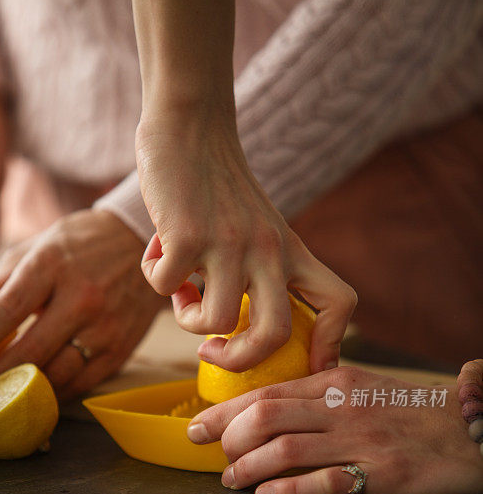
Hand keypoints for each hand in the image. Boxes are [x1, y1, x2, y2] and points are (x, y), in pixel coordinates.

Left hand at [0, 210, 165, 399]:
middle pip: (28, 353)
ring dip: (16, 397)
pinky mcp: (120, 350)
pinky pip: (80, 385)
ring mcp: (104, 328)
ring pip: (55, 376)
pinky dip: (50, 395)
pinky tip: (29, 399)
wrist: (145, 245)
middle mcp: (81, 298)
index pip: (6, 310)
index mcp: (51, 266)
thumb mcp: (35, 248)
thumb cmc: (81, 245)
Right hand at [136, 112, 356, 373]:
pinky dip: (154, 279)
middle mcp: (269, 250)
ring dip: (186, 318)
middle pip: (274, 334)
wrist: (191, 127)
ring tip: (179, 288)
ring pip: (215, 320)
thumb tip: (233, 330)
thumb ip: (259, 272)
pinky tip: (155, 253)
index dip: (332, 343)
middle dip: (239, 360)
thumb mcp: (259, 229)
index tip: (309, 366)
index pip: (339, 301)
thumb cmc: (218, 186)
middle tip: (211, 351)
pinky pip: (167, 287)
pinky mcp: (188, 234)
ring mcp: (230, 243)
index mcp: (292, 251)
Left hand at [187, 367, 482, 493]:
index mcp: (336, 383)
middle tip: (209, 455)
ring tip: (231, 481)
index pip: (268, 393)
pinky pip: (325, 482)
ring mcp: (362, 440)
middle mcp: (343, 408)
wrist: (472, 427)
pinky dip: (289, 491)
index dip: (226, 412)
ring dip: (248, 467)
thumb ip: (320, 395)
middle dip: (227, 437)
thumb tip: (271, 409)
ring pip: (286, 449)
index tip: (197, 427)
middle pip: (267, 416)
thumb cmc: (412, 411)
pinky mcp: (381, 473)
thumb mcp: (364, 389)